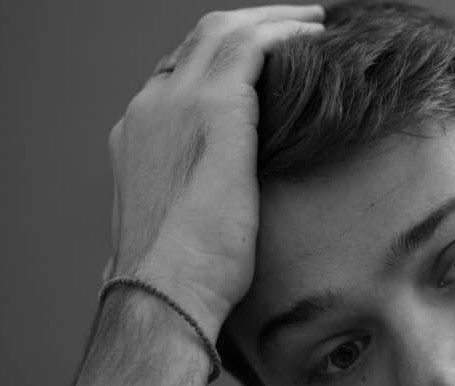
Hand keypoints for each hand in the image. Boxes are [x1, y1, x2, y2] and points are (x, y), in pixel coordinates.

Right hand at [106, 5, 324, 338]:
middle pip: (200, 40)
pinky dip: (283, 33)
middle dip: (248, 26)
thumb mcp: (180, 226)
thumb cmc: (181, 277)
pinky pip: (252, 46)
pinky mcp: (215, 108)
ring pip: (225, 30)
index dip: (222, 60)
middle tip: (293, 24)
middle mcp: (151, 107)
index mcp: (139, 133)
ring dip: (273, 19)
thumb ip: (194, 199)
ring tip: (313, 20)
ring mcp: (177, 102)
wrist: (166, 289)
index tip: (260, 63)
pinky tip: (314, 35)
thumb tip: (218, 214)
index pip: (178, 74)